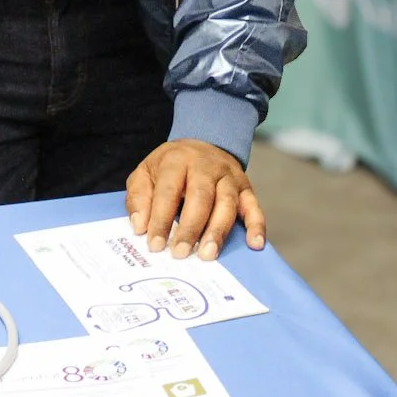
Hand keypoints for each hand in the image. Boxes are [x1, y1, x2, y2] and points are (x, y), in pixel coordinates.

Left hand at [126, 140, 265, 261]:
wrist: (204, 141)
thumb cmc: (171, 166)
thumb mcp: (146, 172)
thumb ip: (139, 197)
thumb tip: (140, 226)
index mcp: (177, 161)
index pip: (168, 191)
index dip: (160, 219)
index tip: (155, 245)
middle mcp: (206, 166)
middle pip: (201, 197)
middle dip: (190, 228)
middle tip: (180, 253)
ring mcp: (229, 177)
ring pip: (227, 203)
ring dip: (218, 231)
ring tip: (207, 254)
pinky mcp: (246, 188)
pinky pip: (254, 207)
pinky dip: (256, 226)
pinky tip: (254, 244)